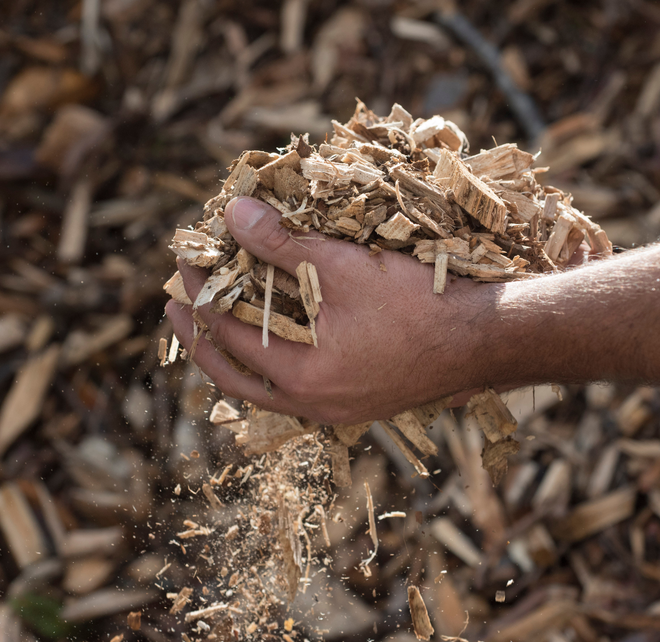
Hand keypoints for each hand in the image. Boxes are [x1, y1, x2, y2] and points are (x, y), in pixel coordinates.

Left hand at [165, 197, 498, 423]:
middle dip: (200, 337)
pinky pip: (296, 391)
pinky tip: (276, 341)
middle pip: (234, 378)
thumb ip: (283, 243)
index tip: (184, 264)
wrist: (483, 342)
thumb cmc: (417, 304)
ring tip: (218, 324)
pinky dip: (273, 364)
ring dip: (236, 355)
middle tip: (175, 307)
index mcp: (301, 377)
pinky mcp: (359, 404)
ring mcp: (337, 410)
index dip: (199, 294)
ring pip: (264, 390)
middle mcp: (313, 405)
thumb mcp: (343, 266)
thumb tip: (234, 214)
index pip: (227, 333)